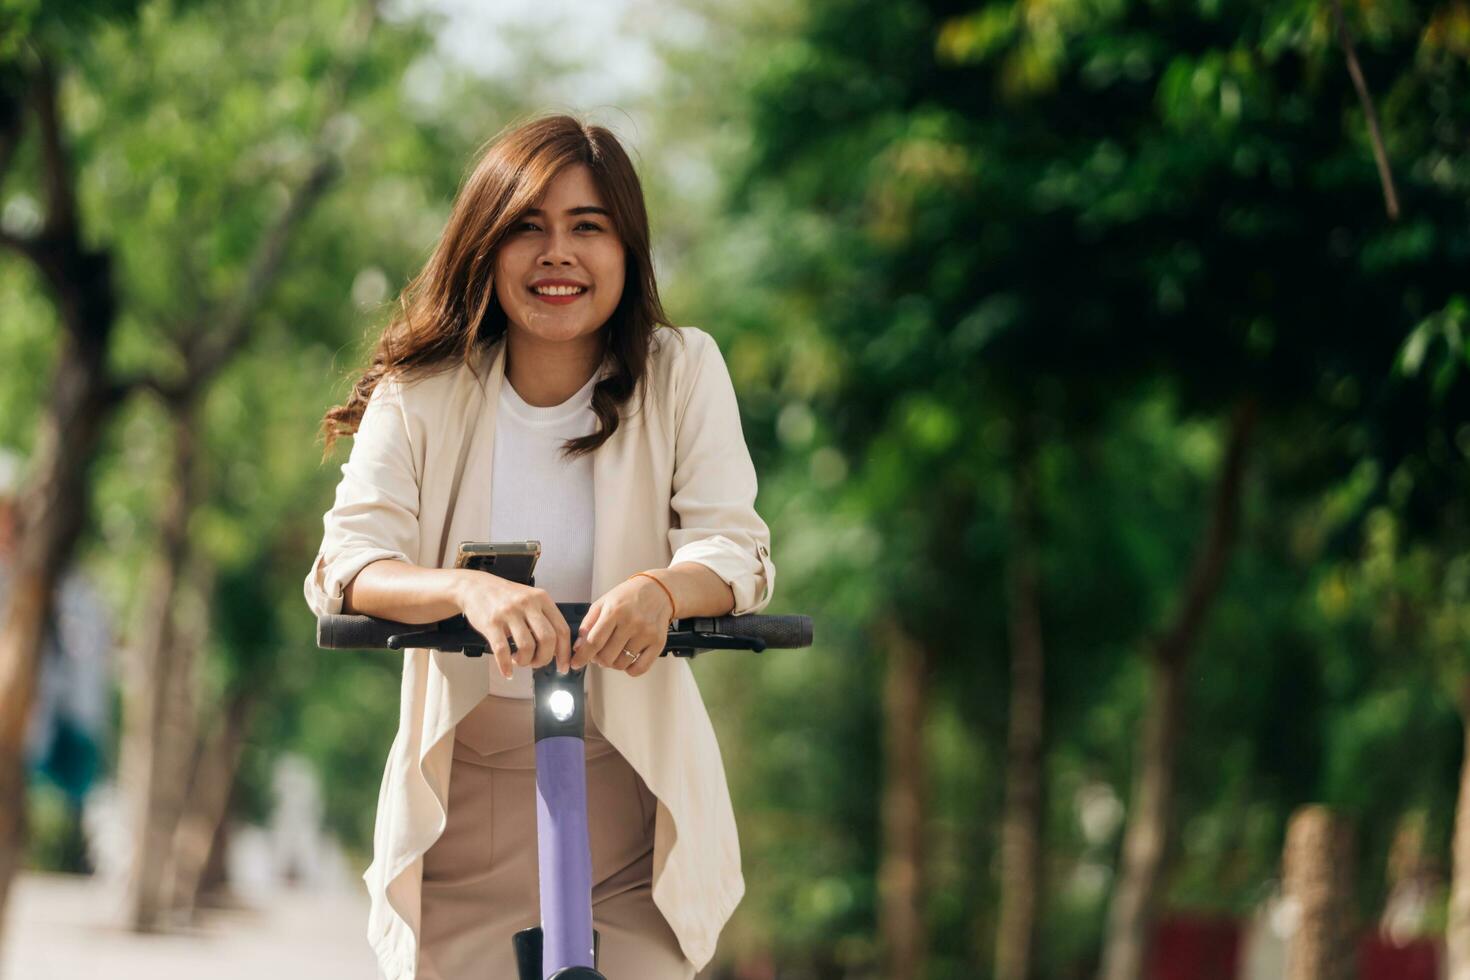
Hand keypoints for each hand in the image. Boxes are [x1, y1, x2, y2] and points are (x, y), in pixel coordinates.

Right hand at [453, 570, 570, 679]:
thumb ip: (544, 620)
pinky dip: (506, 666)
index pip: (562, 629)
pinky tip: (507, 671)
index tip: (563, 666)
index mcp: (542, 598)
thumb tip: (557, 650)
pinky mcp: (491, 623)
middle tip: (536, 663)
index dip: (564, 652)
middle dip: (544, 658)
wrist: (475, 586)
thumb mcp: (530, 599)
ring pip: (527, 647)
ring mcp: (509, 612)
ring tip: (519, 660)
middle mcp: (527, 604)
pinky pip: (502, 650)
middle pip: (548, 639)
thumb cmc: (505, 597)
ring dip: (525, 661)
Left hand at [570, 573, 674, 677]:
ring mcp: (646, 633)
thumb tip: (579, 647)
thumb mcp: (603, 602)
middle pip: (606, 656)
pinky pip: (640, 668)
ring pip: (621, 664)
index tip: (576, 663)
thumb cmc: (629, 596)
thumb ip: (588, 624)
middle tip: (598, 654)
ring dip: (613, 664)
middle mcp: (631, 622)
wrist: (658, 590)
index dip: (582, 656)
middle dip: (597, 660)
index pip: (594, 641)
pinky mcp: (658, 642)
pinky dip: (629, 669)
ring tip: (614, 653)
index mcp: (615, 610)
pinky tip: (627, 659)